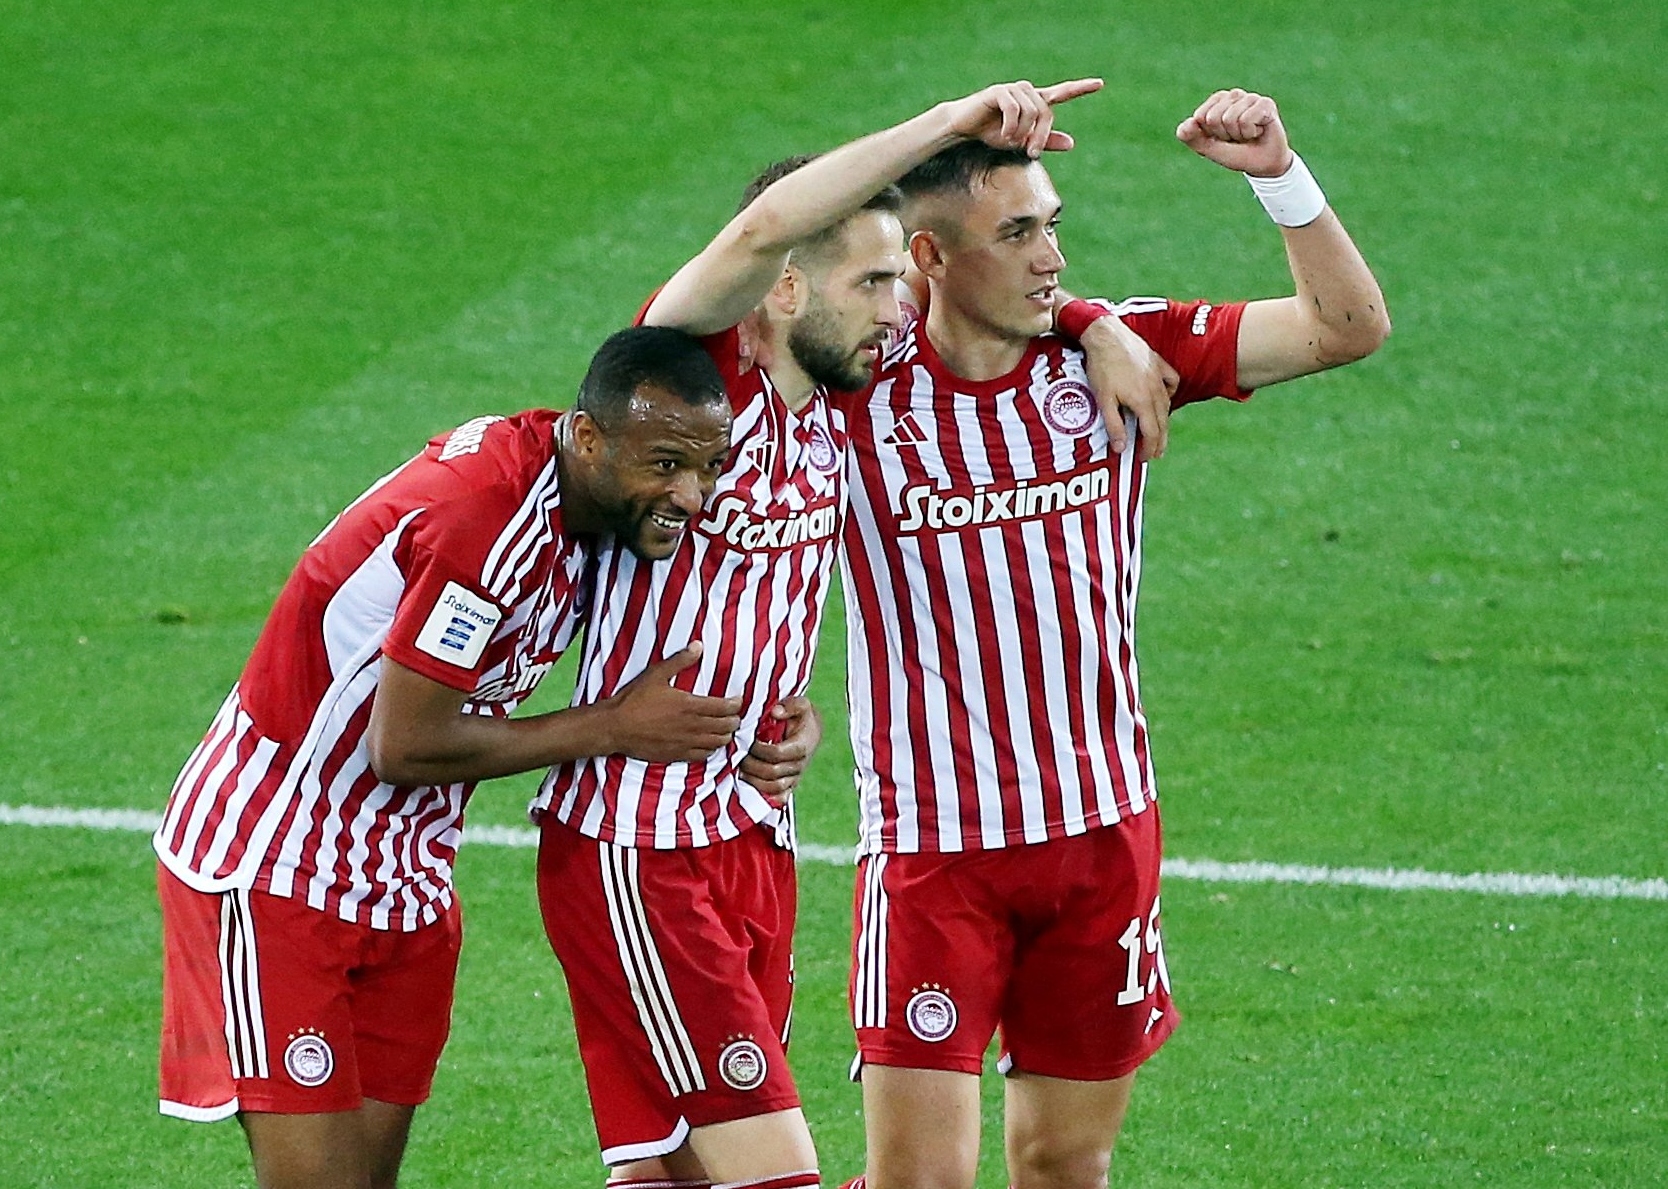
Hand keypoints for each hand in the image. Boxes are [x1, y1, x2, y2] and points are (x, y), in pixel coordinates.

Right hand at [600, 643, 742, 763]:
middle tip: (734, 714)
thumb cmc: (634, 700)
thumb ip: (680, 660)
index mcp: (689, 706)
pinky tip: (710, 743)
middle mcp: (692, 727)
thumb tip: (698, 646)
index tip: (737, 700)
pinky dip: (711, 749)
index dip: (736, 704)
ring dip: (726, 735)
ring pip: (718, 743)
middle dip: (734, 720)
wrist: (615, 727)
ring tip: (726, 728)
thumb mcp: (656, 674)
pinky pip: (703, 756)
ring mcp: (685, 743)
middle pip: (726, 727)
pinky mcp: (677, 755)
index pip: (724, 707)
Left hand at [739, 696, 822, 806]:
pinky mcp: (789, 786)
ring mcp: (794, 778)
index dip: (758, 749)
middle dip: (751, 764)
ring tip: (739, 767)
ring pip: (772, 787)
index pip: (776, 754)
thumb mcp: (800, 703)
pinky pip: (777, 798)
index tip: (747, 741)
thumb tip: (775, 712)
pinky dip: (762, 794)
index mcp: (801, 746)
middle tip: (737, 755)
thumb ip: (790, 705)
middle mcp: (799, 765)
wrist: (808, 731)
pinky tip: (748, 784)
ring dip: (752, 779)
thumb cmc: (800, 716)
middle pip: (772, 773)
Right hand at [944, 78, 1103, 157]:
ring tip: (1009, 141)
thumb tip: (1072, 143)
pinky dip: (1010, 127)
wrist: (964, 127)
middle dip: (1041, 136)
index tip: (1100, 84)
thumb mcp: (1022, 142)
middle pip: (1046, 112)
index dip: (1081, 89)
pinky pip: (1014, 110)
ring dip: (1022, 133)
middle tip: (1031, 153)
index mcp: (1034, 101)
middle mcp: (1027, 91)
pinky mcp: (999, 91)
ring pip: (1032, 112)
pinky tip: (1002, 134)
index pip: (1061, 92)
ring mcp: (1013, 89)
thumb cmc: (992, 133)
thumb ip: (1045, 141)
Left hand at [1079, 315, 1178, 461]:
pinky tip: (1163, 397)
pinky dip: (1169, 393)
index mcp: (1143, 401)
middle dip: (1159, 441)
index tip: (1144, 458)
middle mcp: (1155, 390)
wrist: (1106, 335)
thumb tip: (1121, 448)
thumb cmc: (1102, 367)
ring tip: (1159, 431)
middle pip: (1162, 422)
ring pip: (1167, 404)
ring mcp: (1158, 375)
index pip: (1152, 433)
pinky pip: (1171, 382)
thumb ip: (1114, 425)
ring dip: (1163, 421)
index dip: (1149, 448)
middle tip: (1155, 454)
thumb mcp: (1103, 400)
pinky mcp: (1158, 363)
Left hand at [1175, 89, 1292, 177]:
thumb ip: (1193, 138)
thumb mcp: (1210, 149)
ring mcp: (1250, 97)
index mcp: (1217, 101)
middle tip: (1237, 138)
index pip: (1200, 117)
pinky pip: (1246, 120)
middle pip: (1214, 117)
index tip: (1222, 139)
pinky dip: (1251, 132)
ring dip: (1239, 135)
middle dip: (1224, 135)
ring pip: (1230, 118)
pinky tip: (1259, 131)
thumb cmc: (1237, 154)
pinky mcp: (1265, 103)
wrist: (1264, 164)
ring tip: (1248, 135)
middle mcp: (1234, 95)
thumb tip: (1187, 124)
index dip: (1210, 134)